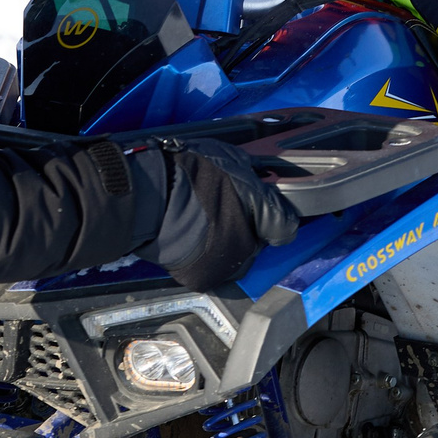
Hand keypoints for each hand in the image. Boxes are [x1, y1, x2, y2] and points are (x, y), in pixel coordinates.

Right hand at [130, 141, 298, 290]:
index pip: (286, 226)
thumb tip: (260, 174)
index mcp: (265, 214)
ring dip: (226, 244)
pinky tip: (190, 238)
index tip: (262, 209)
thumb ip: (252, 173)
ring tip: (203, 224)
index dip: (274, 214)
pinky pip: (210, 268)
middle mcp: (252, 246)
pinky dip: (204, 256)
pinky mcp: (203, 279)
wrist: (151, 197)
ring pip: (235, 258)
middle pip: (258, 242)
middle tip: (223, 210)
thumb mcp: (232, 158)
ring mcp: (227, 266)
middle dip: (247, 229)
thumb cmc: (190, 173)